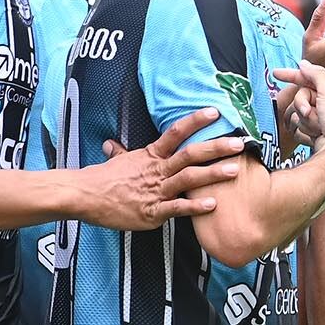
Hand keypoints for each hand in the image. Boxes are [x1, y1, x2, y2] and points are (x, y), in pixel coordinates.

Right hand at [84, 107, 244, 229]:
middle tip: (239, 143)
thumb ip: (119, 153)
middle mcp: (157, 170)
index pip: (175, 133)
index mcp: (150, 156)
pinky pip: (178, 208)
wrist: (85, 196)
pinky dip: (195, 207)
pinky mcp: (153, 212)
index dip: (195, 121)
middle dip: (216, 148)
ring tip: (234, 170)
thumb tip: (111, 145)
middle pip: (190, 154)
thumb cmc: (101, 180)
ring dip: (212, 174)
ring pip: (189, 179)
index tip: (214, 112)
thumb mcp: (114, 162)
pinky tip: (213, 204)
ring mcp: (157, 191)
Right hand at [272, 64, 324, 150]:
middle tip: (308, 112)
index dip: (292, 75)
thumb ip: (316, 74)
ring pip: (301, 110)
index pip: (311, 77)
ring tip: (319, 126)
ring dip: (306, 118)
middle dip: (302, 105)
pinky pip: (303, 123)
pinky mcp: (319, 128)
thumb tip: (304, 64)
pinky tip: (317, 133)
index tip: (276, 73)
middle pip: (303, 95)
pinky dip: (307, 128)